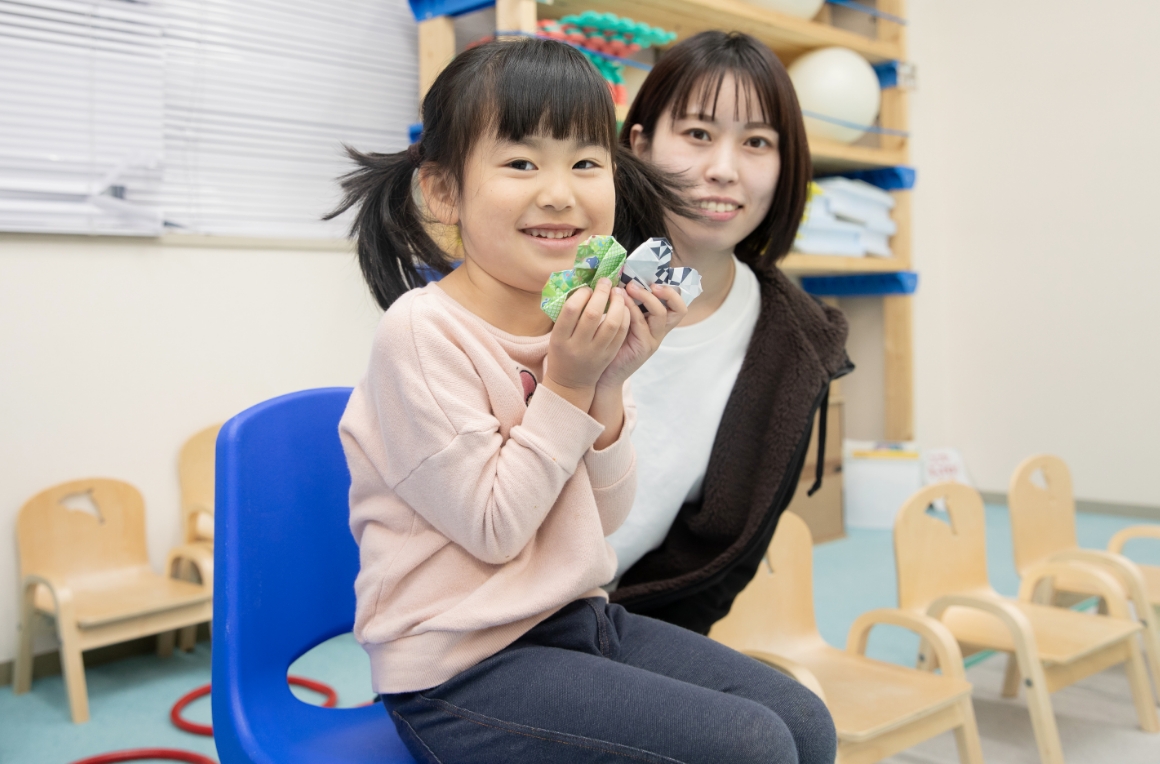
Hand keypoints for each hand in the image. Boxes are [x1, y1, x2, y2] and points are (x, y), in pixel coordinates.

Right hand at [544, 278, 631, 409]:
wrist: (571, 382)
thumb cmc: (562, 352)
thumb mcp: (556, 335)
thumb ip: (568, 314)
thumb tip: (584, 286)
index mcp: (559, 339)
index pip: (571, 310)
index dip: (581, 294)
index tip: (587, 288)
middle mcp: (577, 346)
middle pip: (592, 314)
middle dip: (601, 293)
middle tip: (606, 282)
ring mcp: (595, 352)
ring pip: (612, 323)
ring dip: (617, 303)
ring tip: (617, 292)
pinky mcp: (609, 355)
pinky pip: (621, 333)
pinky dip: (625, 316)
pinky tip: (624, 307)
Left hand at [595, 281, 686, 390]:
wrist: (604, 372)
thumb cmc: (612, 343)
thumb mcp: (624, 319)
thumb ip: (628, 301)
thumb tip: (622, 275)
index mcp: (657, 322)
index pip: (677, 304)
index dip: (672, 290)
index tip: (654, 279)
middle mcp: (660, 330)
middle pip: (679, 309)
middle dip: (667, 292)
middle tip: (649, 283)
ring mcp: (653, 339)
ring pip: (661, 314)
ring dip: (645, 297)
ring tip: (629, 287)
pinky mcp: (643, 347)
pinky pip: (641, 323)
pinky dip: (631, 308)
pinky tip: (620, 301)